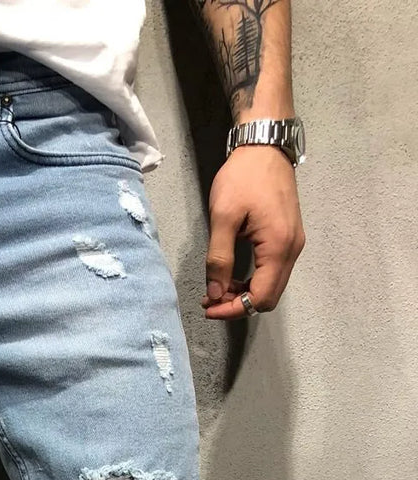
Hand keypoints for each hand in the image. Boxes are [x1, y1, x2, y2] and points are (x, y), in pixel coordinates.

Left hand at [201, 145, 305, 319]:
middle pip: (269, 297)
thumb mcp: (223, 218)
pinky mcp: (288, 238)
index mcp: (278, 247)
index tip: (208, 308)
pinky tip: (232, 276)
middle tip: (210, 300)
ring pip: (271, 286)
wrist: (265, 147)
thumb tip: (216, 292)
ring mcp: (293, 244)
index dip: (233, 309)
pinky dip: (252, 281)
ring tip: (216, 289)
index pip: (260, 297)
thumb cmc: (243, 177)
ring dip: (244, 294)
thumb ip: (219, 259)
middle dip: (238, 305)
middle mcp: (292, 250)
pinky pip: (273, 271)